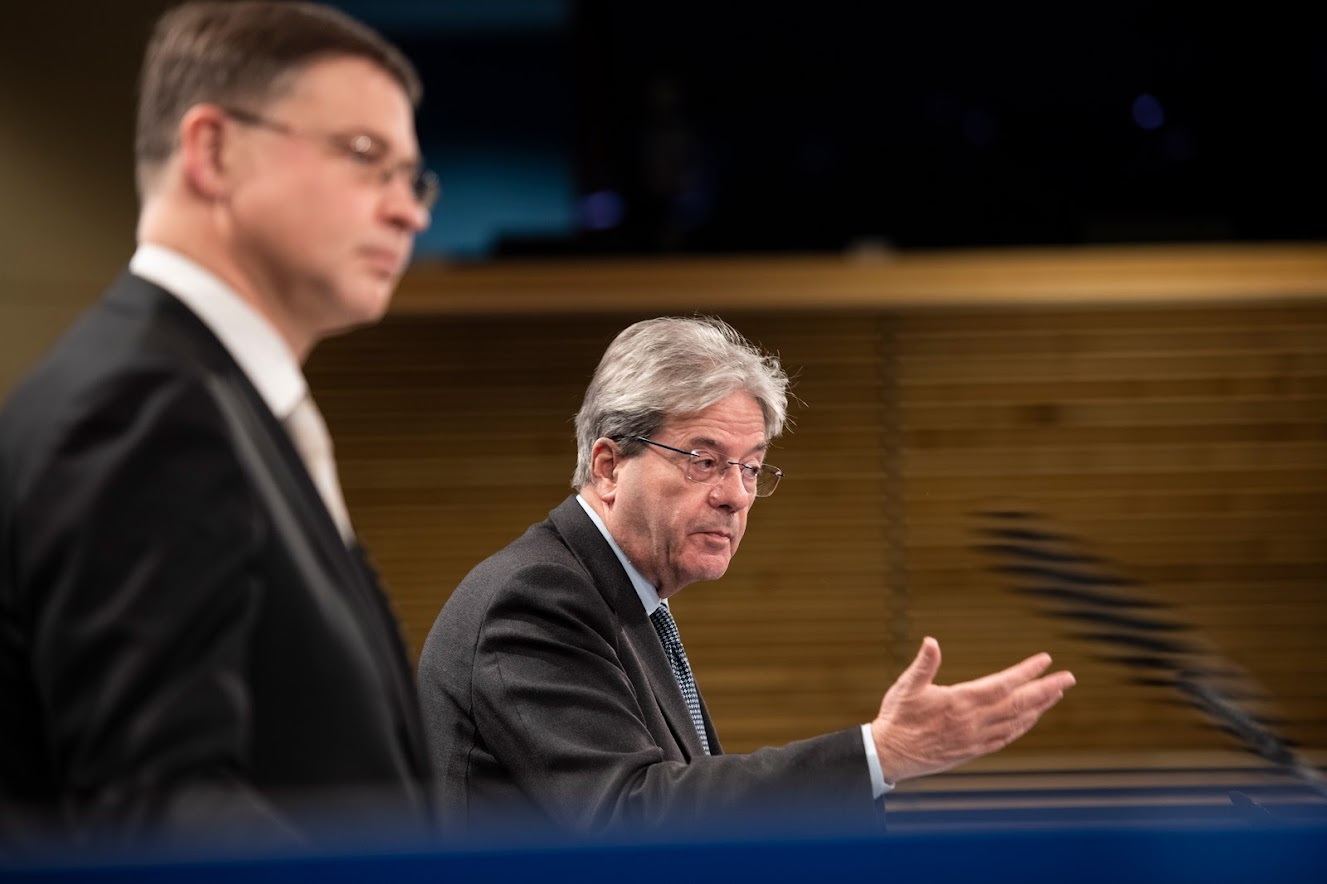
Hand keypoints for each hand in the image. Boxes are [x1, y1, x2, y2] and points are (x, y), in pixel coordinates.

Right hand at [870, 637, 1074, 783]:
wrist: (891, 755)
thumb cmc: (898, 718)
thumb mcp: (906, 686)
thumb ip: (924, 664)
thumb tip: (931, 641)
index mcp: (960, 702)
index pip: (1003, 684)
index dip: (1027, 672)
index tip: (1046, 660)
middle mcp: (974, 722)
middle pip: (1019, 704)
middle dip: (1046, 690)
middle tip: (1069, 678)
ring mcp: (977, 738)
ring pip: (1017, 722)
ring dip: (1040, 707)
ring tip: (1056, 694)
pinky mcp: (974, 750)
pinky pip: (1007, 737)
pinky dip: (1024, 726)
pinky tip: (1031, 718)